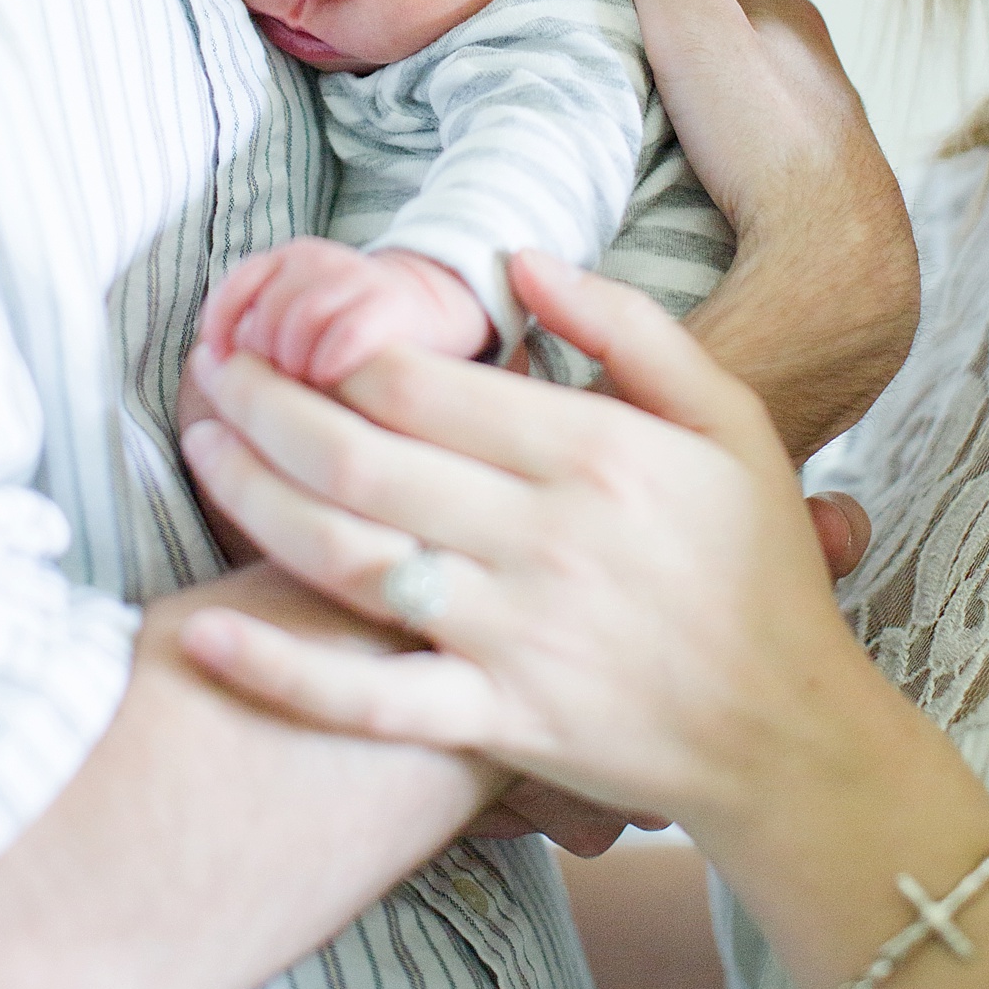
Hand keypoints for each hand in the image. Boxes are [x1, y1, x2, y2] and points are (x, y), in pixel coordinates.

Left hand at [178, 251, 876, 841]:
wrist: (789, 733)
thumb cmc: (753, 563)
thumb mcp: (725, 416)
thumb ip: (626, 325)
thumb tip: (519, 256)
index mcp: (594, 452)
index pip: (423, 385)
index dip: (330, 349)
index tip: (282, 323)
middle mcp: (544, 540)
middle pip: (362, 459)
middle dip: (266, 404)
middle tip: (209, 370)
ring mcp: (514, 639)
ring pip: (349, 560)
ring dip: (255, 499)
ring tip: (199, 448)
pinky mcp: (495, 725)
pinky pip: (367, 701)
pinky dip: (281, 668)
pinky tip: (205, 629)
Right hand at [592, 0, 920, 457]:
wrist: (831, 269)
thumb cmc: (762, 134)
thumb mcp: (688, 17)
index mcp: (781, 6)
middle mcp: (804, 56)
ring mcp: (807, 122)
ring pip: (740, 63)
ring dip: (692, 49)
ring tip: (629, 43)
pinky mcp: (796, 185)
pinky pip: (742, 124)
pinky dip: (705, 110)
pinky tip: (677, 132)